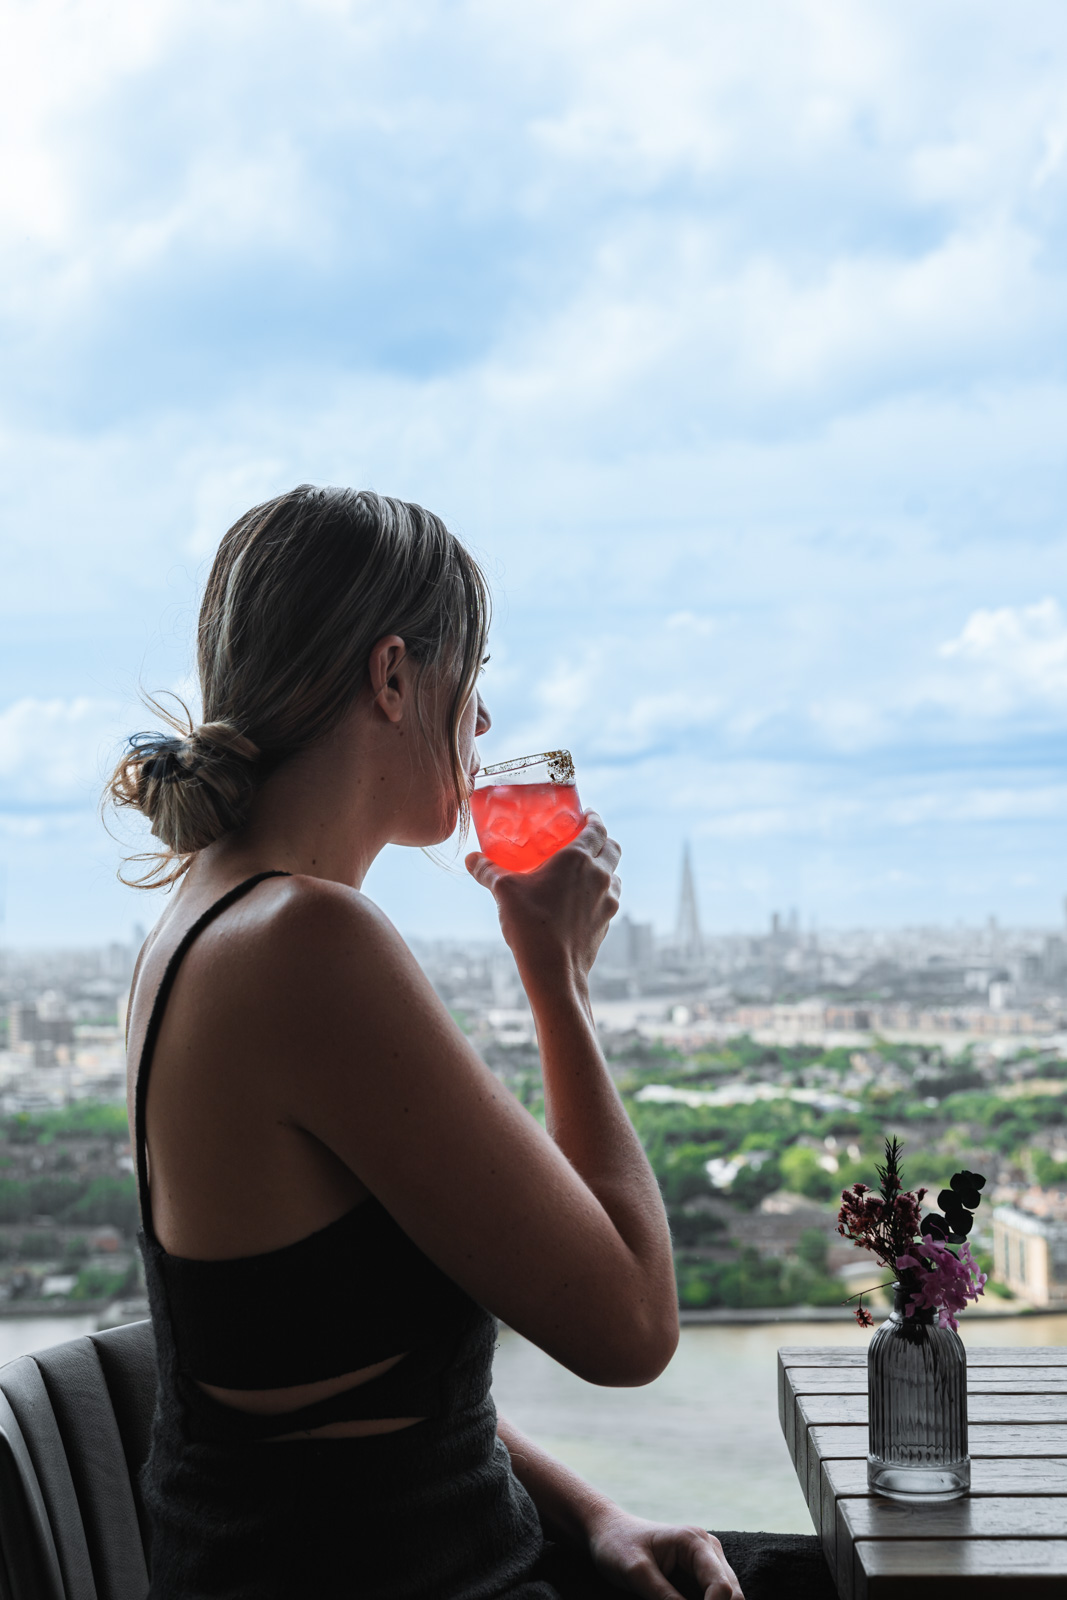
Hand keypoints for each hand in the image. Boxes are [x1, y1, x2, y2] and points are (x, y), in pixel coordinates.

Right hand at [465, 812, 620, 993]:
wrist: (554, 972)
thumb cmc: (530, 926)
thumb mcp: (503, 892)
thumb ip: (488, 871)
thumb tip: (471, 859)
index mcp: (577, 859)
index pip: (597, 829)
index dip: (594, 819)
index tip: (587, 815)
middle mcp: (599, 875)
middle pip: (612, 847)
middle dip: (603, 840)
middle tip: (586, 839)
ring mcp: (608, 899)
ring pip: (614, 873)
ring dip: (604, 867)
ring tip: (585, 870)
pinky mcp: (608, 921)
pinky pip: (610, 897)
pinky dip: (601, 891)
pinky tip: (582, 900)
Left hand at [586, 1508, 742, 1599]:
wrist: (607, 1531)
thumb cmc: (617, 1545)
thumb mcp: (636, 1573)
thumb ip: (664, 1598)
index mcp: (695, 1542)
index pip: (721, 1588)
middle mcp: (708, 1549)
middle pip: (733, 1595)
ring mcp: (707, 1560)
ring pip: (730, 1598)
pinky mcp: (701, 1573)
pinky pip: (716, 1597)